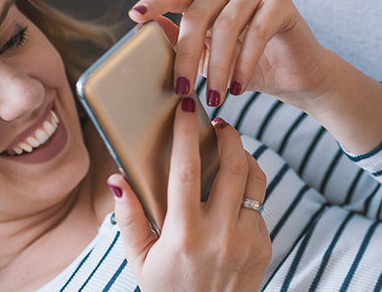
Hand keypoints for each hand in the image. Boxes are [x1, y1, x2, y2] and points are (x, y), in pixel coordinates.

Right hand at [109, 101, 270, 291]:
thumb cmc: (166, 290)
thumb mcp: (139, 258)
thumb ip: (128, 218)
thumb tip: (117, 180)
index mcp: (184, 234)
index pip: (186, 170)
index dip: (186, 134)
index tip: (187, 109)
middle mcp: (220, 235)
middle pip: (233, 166)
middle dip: (228, 136)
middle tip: (219, 124)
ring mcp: (247, 241)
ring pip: (255, 181)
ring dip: (245, 157)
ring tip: (231, 148)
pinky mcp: (263, 247)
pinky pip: (259, 206)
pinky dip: (248, 190)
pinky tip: (233, 190)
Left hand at [130, 0, 381, 153]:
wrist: (292, 76)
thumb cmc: (244, 67)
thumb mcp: (206, 60)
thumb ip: (181, 46)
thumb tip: (149, 34)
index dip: (155, 3)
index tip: (135, 17)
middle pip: (197, 14)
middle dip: (186, 55)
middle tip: (182, 90)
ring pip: (226, 26)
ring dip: (218, 67)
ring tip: (215, 98)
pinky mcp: (280, 4)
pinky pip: (256, 33)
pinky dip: (244, 63)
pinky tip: (239, 88)